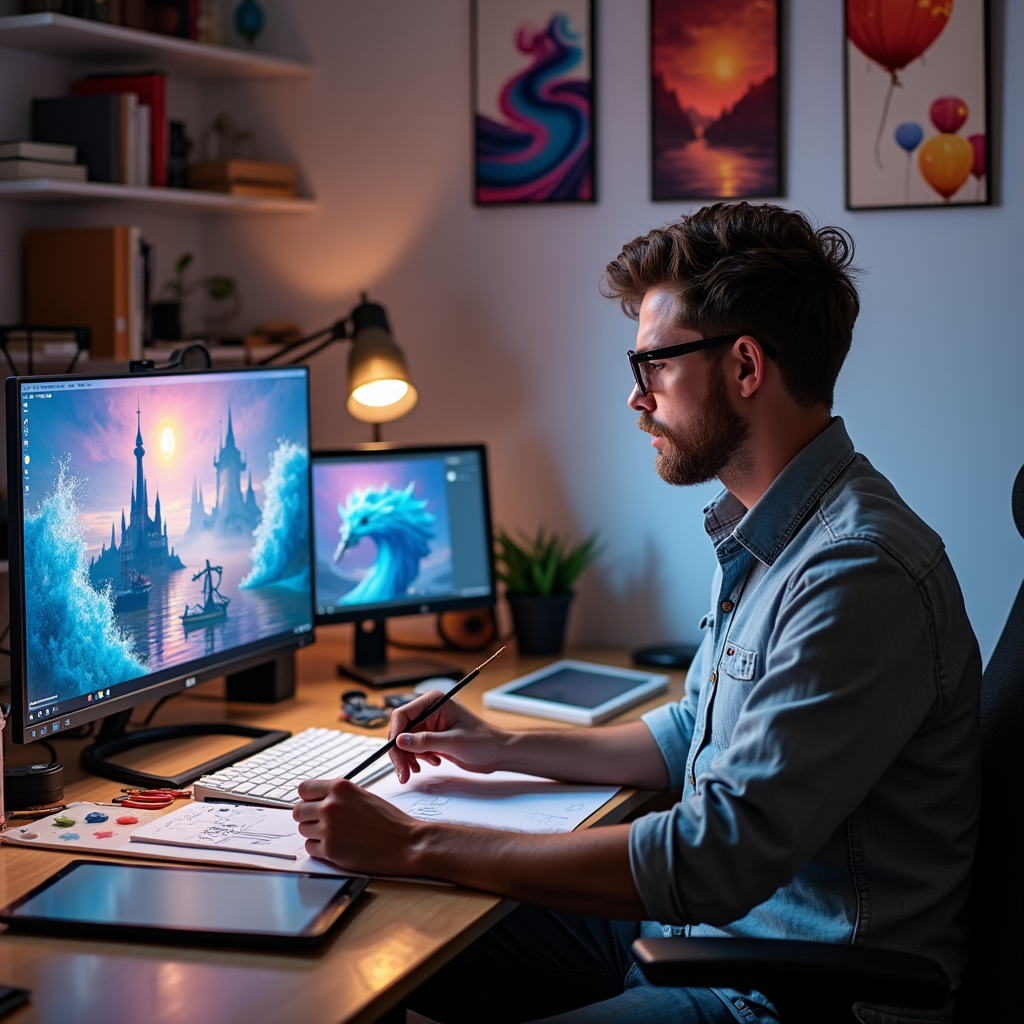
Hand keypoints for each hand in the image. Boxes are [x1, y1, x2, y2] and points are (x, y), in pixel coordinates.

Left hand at [293, 777, 423, 873]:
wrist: (404, 843)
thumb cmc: (388, 821)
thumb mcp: (362, 795)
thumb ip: (338, 795)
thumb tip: (317, 800)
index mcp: (340, 788)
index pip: (304, 788)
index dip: (307, 797)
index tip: (311, 803)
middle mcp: (331, 806)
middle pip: (298, 811)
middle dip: (308, 816)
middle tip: (321, 822)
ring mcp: (328, 828)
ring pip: (303, 830)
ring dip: (314, 833)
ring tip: (335, 834)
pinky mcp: (329, 850)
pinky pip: (310, 848)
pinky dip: (320, 848)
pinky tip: (337, 845)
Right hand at [387, 690, 508, 782]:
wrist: (497, 753)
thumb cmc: (483, 741)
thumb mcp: (454, 741)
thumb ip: (425, 741)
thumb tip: (400, 741)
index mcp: (434, 702)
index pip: (402, 715)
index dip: (396, 735)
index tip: (396, 754)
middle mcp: (429, 711)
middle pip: (400, 730)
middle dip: (400, 752)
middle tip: (403, 772)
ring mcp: (429, 725)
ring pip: (405, 742)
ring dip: (408, 758)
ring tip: (417, 770)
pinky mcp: (432, 738)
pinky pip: (414, 749)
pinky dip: (418, 759)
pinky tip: (434, 762)